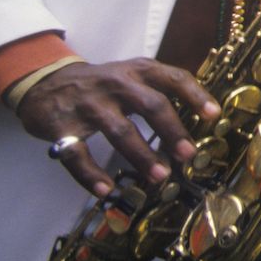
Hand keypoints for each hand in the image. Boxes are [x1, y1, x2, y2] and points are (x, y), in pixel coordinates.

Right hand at [17, 59, 220, 197]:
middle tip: (188, 154)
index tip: (213, 115)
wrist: (47, 82)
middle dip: (172, 131)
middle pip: (151, 105)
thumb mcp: (133, 75)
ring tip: (160, 176)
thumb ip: (160, 91)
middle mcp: (116, 84)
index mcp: (138, 71)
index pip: (174, 78)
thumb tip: (201, 117)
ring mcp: (89, 104)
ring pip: (120, 130)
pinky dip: (91, 175)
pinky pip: (77, 154)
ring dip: (142, 156)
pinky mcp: (61, 127)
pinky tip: (106, 190)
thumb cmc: (103, 84)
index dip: (195, 96)